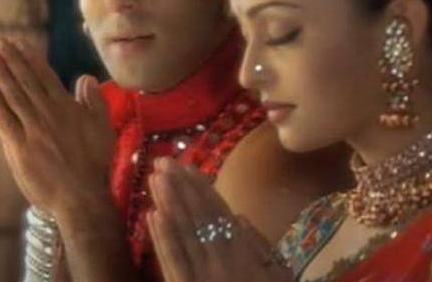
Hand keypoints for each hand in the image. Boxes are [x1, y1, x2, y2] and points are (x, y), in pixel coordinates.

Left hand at [0, 37, 115, 218]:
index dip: (28, 56)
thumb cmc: (95, 164)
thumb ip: (94, 100)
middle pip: (25, 80)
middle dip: (9, 58)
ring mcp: (32, 130)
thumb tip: (85, 78)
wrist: (83, 197)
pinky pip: (4, 120)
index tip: (16, 41)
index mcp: (67, 107)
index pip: (44, 75)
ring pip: (13, 95)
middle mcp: (48, 113)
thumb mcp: (103, 127)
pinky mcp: (19, 148)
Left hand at [147, 158, 292, 281]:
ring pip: (183, 233)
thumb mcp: (279, 277)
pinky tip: (152, 216)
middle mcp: (223, 260)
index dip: (200, 187)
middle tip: (162, 161)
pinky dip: (162, 238)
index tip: (185, 166)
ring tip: (154, 178)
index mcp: (244, 253)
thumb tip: (238, 217)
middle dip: (180, 187)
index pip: (218, 212)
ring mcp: (203, 276)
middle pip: (198, 217)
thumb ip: (261, 249)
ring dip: (168, 203)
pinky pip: (173, 263)